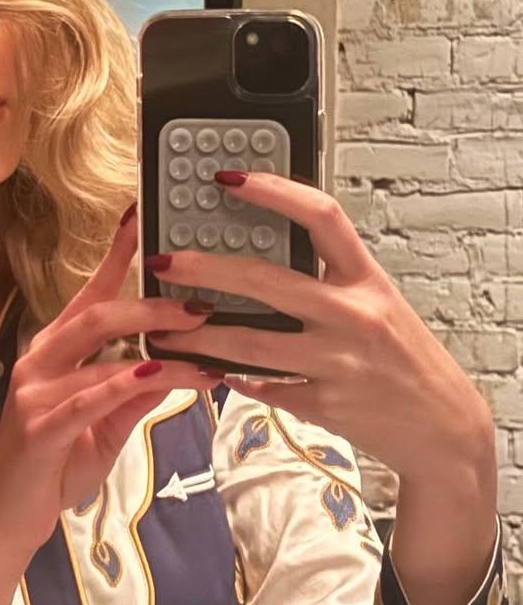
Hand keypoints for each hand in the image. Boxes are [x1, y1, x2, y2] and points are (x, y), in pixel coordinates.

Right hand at [0, 205, 218, 553]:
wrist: (8, 521)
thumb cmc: (54, 468)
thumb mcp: (107, 426)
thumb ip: (137, 393)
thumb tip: (179, 362)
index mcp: (54, 351)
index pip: (90, 292)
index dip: (117, 254)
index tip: (145, 216)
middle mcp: (39, 360)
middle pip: (95, 310)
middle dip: (151, 300)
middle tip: (201, 300)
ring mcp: (33, 390)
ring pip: (97, 347)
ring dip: (153, 338)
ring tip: (199, 336)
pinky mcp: (38, 426)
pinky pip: (89, 395)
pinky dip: (127, 382)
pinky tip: (161, 375)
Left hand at [155, 170, 495, 480]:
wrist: (443, 425)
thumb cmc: (403, 356)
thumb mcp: (378, 304)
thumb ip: (330, 279)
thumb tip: (265, 252)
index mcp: (367, 280)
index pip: (321, 218)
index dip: (274, 192)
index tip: (229, 179)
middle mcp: (354, 316)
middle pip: (267, 282)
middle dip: (206, 269)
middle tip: (163, 262)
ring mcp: (338, 364)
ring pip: (252, 345)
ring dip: (200, 337)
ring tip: (161, 330)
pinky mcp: (324, 406)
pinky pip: (264, 388)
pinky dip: (233, 379)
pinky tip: (208, 370)